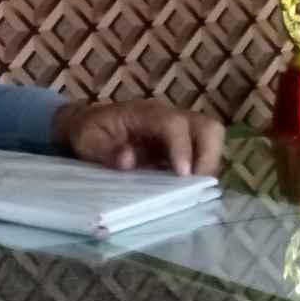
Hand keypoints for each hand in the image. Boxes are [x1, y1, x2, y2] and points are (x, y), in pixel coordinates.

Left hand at [53, 99, 223, 176]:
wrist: (88, 126)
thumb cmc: (88, 132)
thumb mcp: (87, 142)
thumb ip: (105, 151)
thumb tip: (129, 160)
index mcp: (145, 113)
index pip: (173, 124)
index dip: (181, 148)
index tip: (182, 175)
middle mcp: (169, 116)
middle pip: (207, 126)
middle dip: (208, 155)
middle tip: (194, 184)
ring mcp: (179, 129)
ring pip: (212, 138)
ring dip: (208, 163)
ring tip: (192, 187)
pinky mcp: (183, 144)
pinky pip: (205, 152)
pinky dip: (202, 169)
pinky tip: (187, 187)